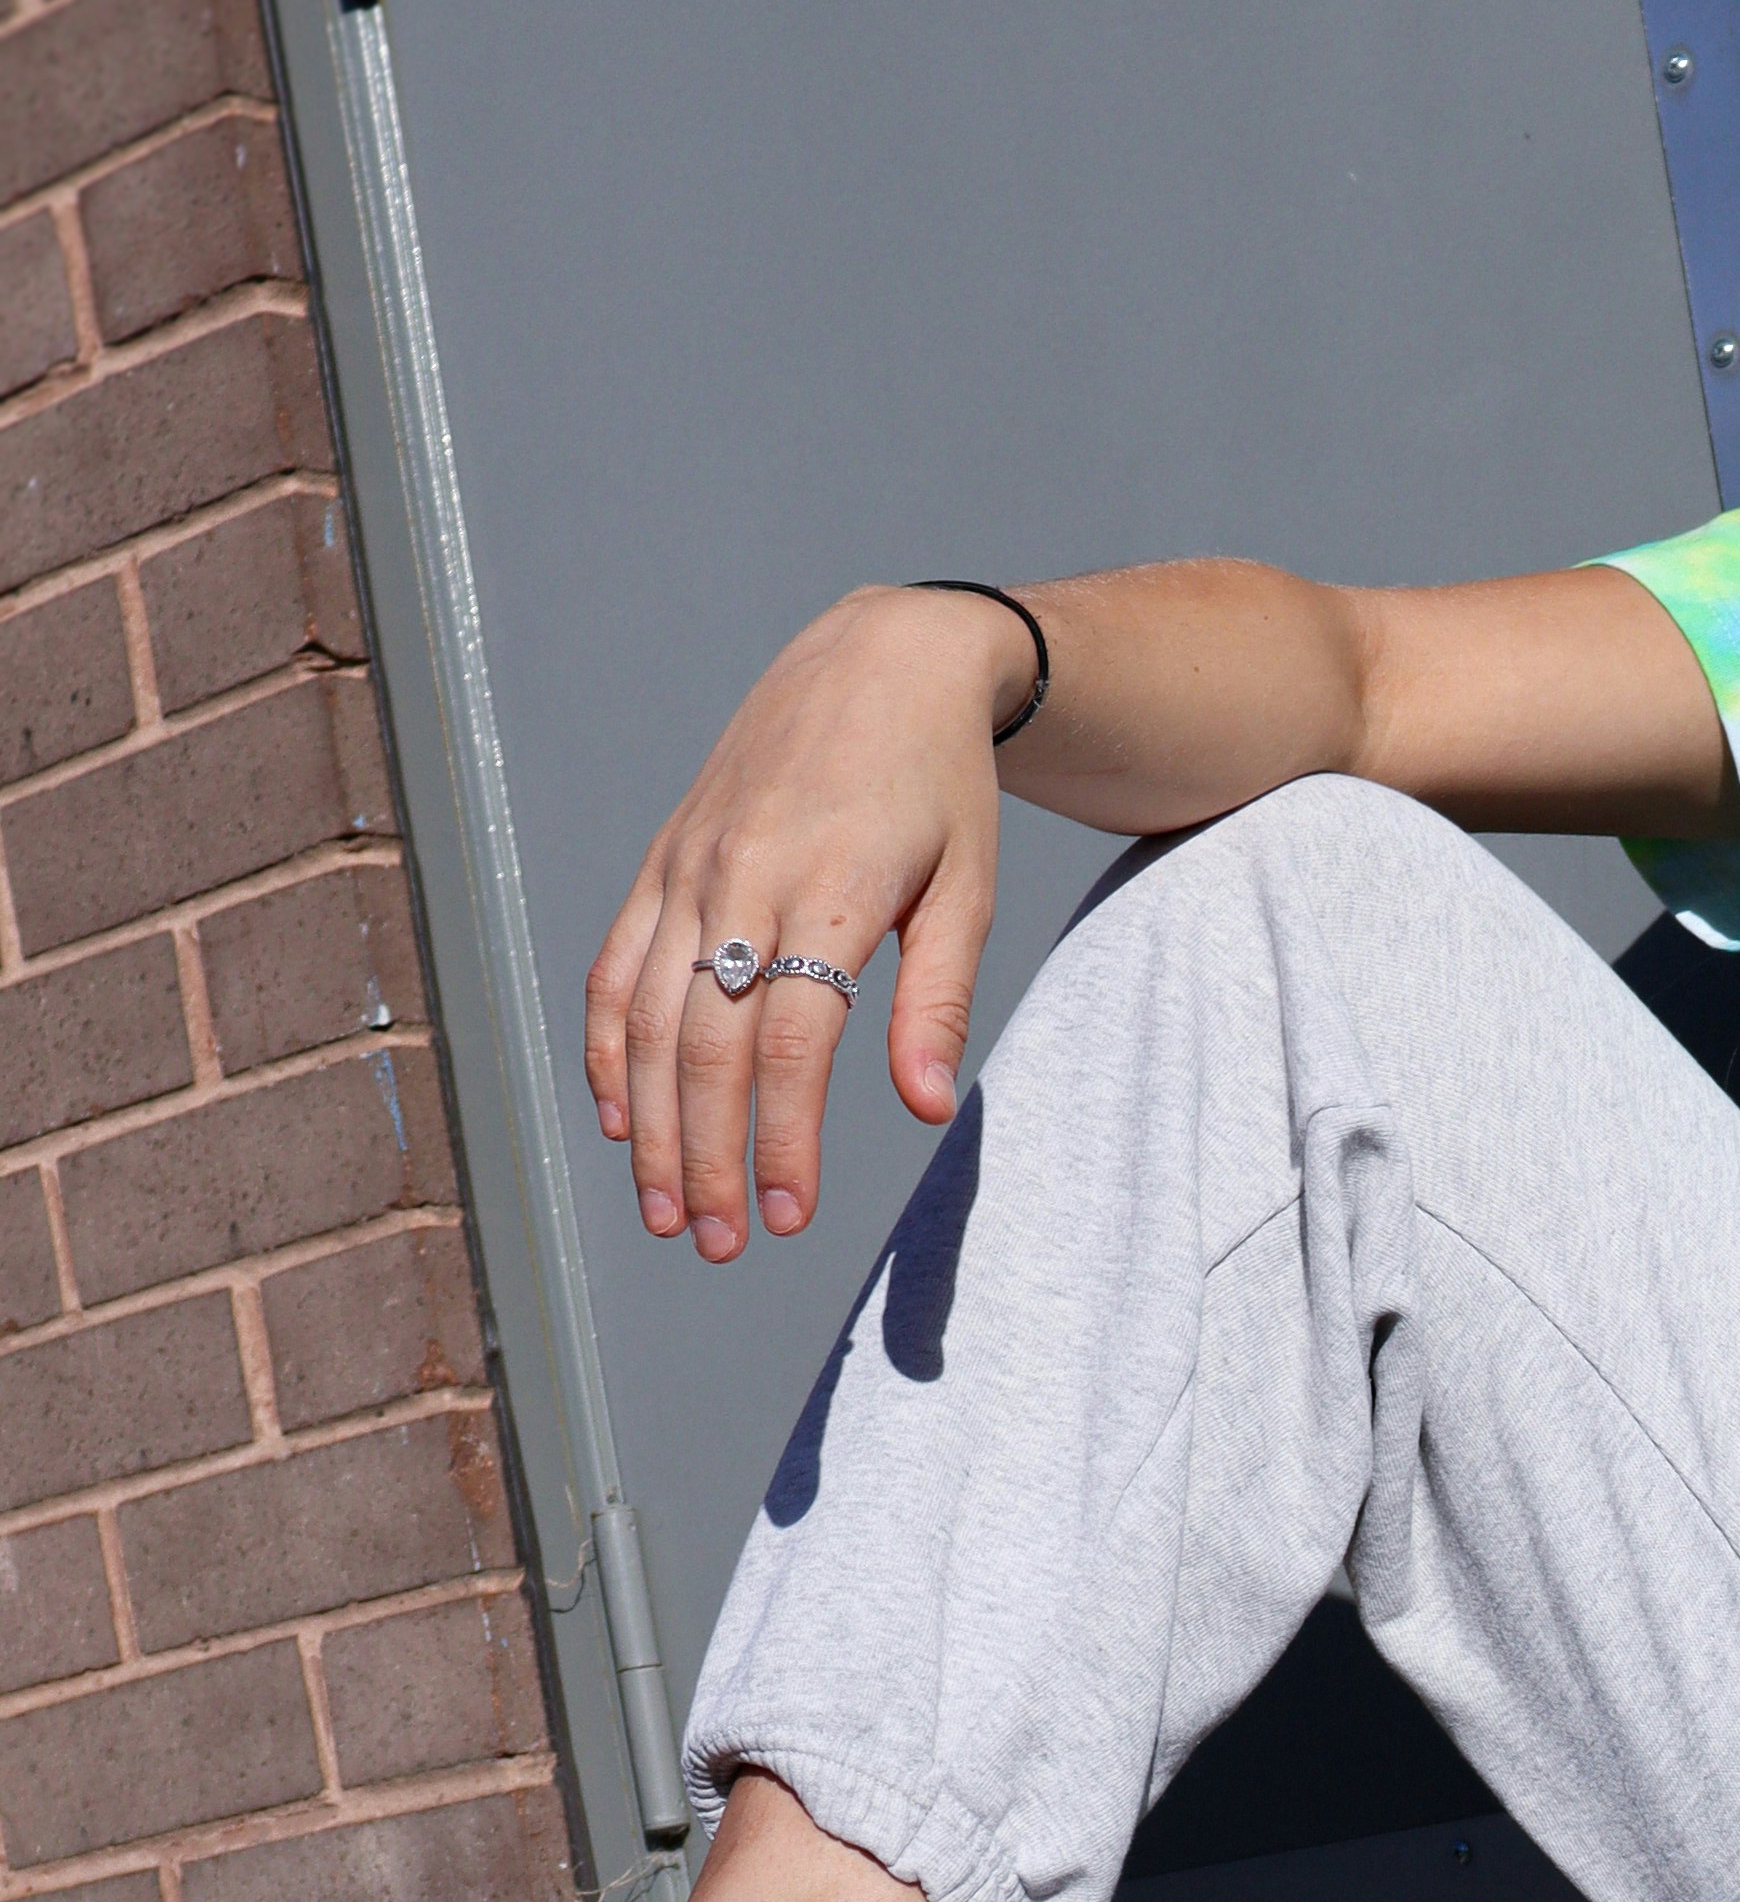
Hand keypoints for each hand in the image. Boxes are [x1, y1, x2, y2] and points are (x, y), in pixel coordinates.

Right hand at [585, 585, 1026, 1264]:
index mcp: (833, 886)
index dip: (784, 1140)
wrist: (879, 659)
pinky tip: (619, 1116)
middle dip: (705, 1156)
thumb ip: (940, 1001)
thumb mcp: (970, 886)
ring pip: (645, 1015)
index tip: (790, 1218)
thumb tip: (928, 1111)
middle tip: (717, 1243)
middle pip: (704, 1043)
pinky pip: (614, 963)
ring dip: (649, 1124)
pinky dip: (606, 1045)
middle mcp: (744, 875)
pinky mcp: (664, 860)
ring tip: (664, 1209)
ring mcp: (692, 866)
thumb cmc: (941, 784)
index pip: (793, 1042)